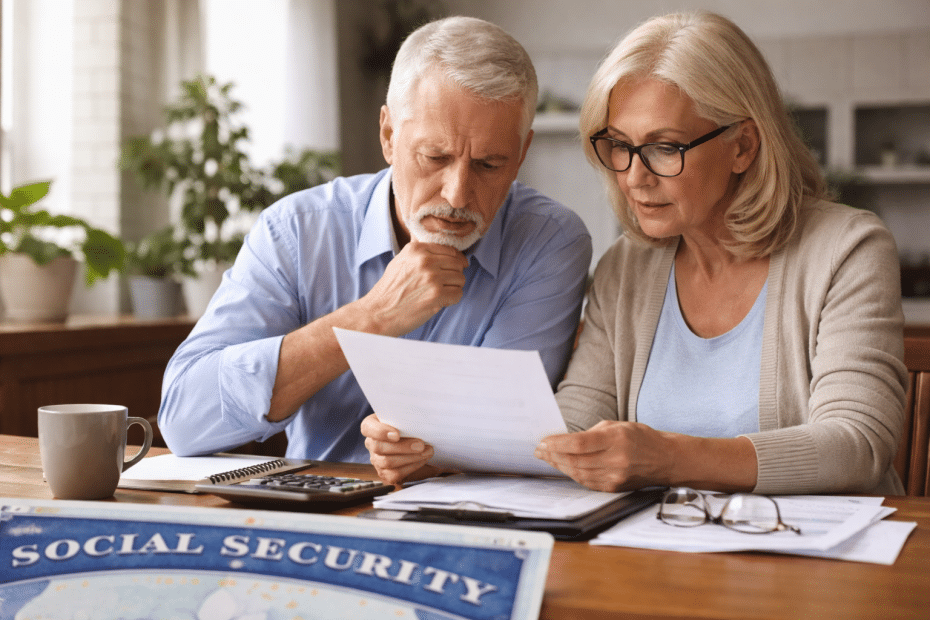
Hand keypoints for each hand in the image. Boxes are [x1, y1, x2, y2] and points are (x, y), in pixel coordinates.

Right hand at [358, 241, 468, 335]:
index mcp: (416, 250)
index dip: (456, 260)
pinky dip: (452, 300)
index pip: (449, 250)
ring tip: (439, 294)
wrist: (378, 312)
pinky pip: (458, 294)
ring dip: (453, 288)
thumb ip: (420, 254)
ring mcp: (432, 278)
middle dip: (454, 275)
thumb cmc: (390, 290)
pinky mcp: (436, 295)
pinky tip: (440, 302)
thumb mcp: (401, 261)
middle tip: (444, 285)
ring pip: (460, 279)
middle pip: (457, 264)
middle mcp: (425, 261)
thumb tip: (447, 252)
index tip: (455, 268)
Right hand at [361, 413, 438, 486]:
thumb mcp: (405, 419)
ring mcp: (376, 460)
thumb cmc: (409, 427)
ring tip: (426, 451)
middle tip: (421, 445)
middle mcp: (371, 443)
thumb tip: (421, 418)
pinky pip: (394, 474)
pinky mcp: (385, 474)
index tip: (396, 435)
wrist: (416, 444)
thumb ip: (407, 417)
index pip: (367, 428)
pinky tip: (422, 459)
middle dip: (403, 447)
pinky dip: (411, 467)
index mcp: (372, 426)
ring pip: (387, 462)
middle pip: (379, 447)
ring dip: (410, 457)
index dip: (380, 432)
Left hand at [534, 421, 670, 491]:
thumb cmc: (640, 438)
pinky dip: (572, 475)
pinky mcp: (615, 488)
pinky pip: (587, 482)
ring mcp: (615, 477)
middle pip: (575, 460)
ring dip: (559, 466)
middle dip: (553, 456)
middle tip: (539, 451)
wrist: (666, 459)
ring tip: (547, 458)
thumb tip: (566, 440)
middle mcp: (616, 460)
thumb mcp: (617, 425)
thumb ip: (592, 433)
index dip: (557, 444)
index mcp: (616, 439)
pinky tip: (564, 467)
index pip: (579, 443)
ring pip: (578, 473)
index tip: (543, 442)